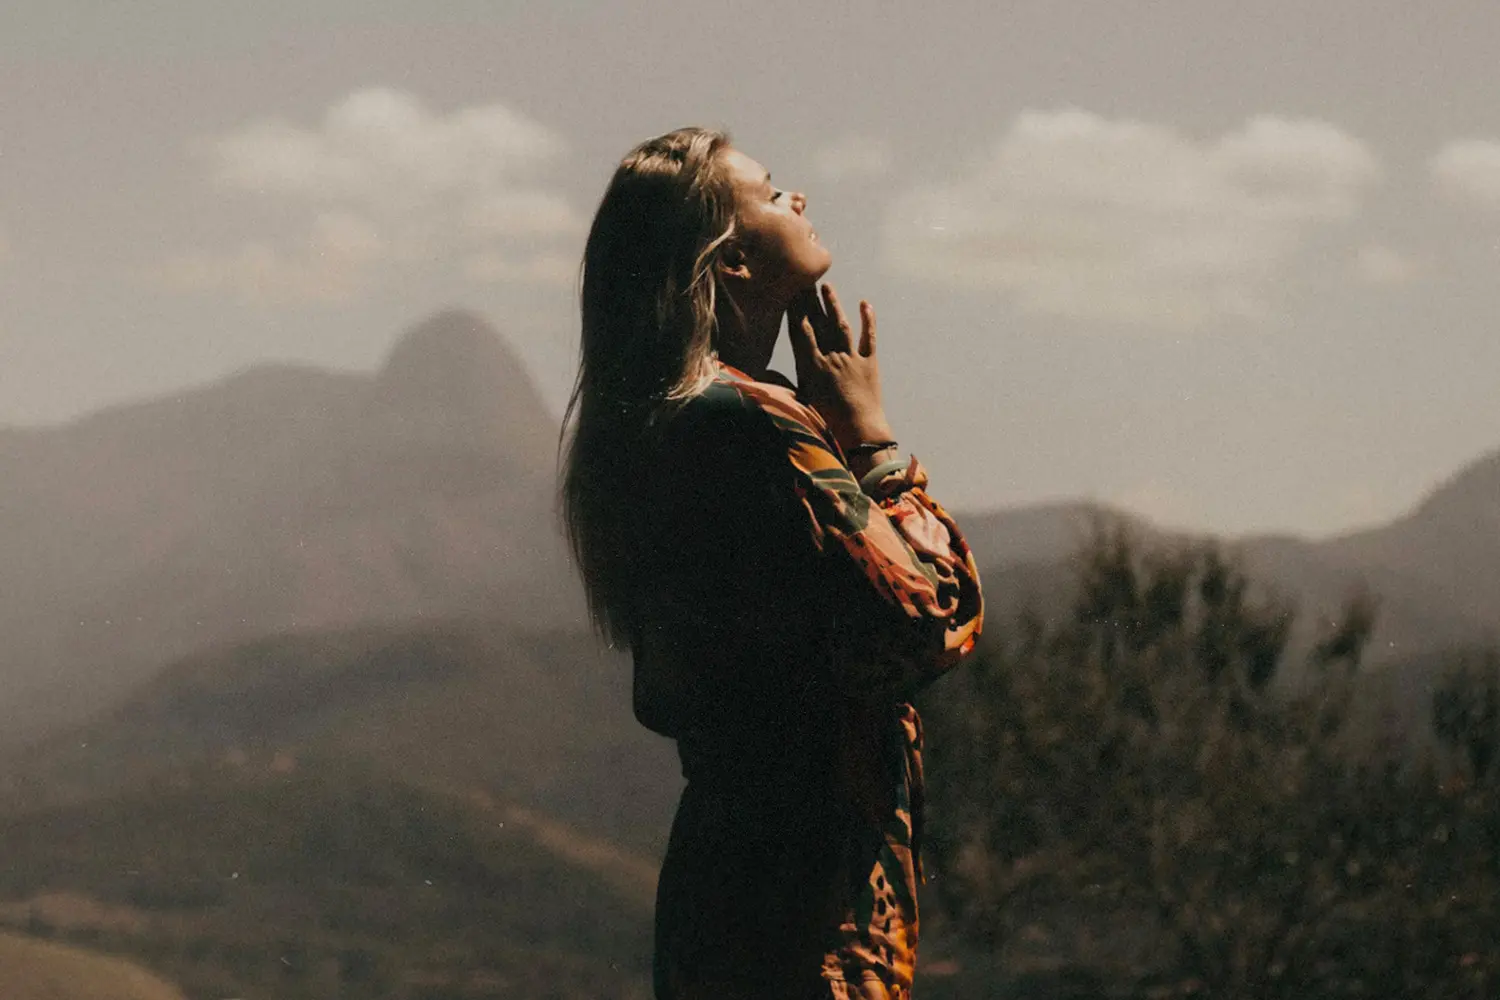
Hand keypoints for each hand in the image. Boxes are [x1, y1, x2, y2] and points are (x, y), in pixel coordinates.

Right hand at [787, 282, 893, 450]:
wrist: (859, 432)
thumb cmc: (826, 423)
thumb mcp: (800, 403)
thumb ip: (781, 386)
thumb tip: (759, 376)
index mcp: (811, 366)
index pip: (800, 331)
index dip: (794, 310)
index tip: (789, 292)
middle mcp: (830, 357)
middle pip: (818, 322)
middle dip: (809, 300)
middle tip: (803, 278)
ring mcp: (851, 358)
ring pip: (840, 325)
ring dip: (833, 305)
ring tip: (826, 286)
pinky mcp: (869, 363)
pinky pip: (868, 337)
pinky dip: (868, 320)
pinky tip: (865, 304)